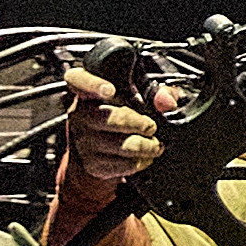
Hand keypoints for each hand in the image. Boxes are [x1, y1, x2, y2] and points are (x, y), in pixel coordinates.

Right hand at [48, 81, 162, 239]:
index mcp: (88, 91)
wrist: (105, 148)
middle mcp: (80, 114)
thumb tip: (167, 102)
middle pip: (107, 118)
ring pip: (119, 145)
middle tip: (151, 126)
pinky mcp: (91, 164)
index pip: (77, 80)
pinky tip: (145, 157)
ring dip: (145, 146)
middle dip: (137, 124)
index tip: (110, 91)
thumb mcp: (141, 95)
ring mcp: (83, 141)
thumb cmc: (124, 112)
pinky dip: (139, 162)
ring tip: (155, 145)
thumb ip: (158, 92)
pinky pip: (120, 165)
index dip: (92, 84)